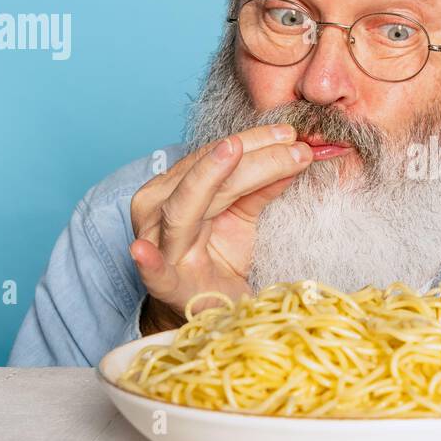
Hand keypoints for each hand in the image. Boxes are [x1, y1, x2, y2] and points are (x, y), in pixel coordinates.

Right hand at [129, 125, 312, 331]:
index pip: (217, 156)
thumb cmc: (221, 257)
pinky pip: (154, 272)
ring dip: (210, 178)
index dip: (255, 141)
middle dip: (252, 157)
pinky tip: (143, 250)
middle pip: (207, 177)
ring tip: (230, 151)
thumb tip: (297, 154)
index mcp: (177, 188)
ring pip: (184, 207)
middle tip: (293, 146)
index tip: (291, 133)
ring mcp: (160, 244)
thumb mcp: (244, 216)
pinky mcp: (165, 285)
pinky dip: (148, 262)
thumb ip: (263, 186)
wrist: (205, 306)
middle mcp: (160, 209)